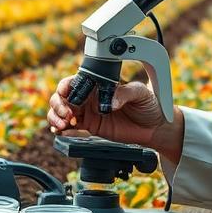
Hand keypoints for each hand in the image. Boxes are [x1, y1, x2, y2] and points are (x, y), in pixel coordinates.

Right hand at [46, 73, 168, 147]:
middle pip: (63, 96)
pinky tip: (60, 131)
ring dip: (56, 116)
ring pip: (62, 111)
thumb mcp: (141, 94)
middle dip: (59, 104)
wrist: (155, 127)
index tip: (66, 95)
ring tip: (63, 124)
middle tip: (68, 115)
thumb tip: (111, 101)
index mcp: (99, 84)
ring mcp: (89, 112)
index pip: (75, 81)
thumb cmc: (149, 105)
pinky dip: (60, 128)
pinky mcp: (90, 126)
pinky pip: (69, 126)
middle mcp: (90, 97)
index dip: (66, 87)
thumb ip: (126, 93)